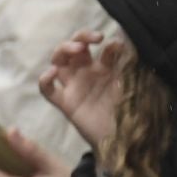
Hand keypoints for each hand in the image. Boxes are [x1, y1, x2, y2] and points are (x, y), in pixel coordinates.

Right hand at [39, 30, 124, 149]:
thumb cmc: (131, 111)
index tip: (114, 42)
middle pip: (73, 48)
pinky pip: (47, 91)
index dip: (102, 40)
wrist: (125, 139)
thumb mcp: (132, 83)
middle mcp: (86, 73)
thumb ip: (126, 63)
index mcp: (104, 67)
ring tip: (77, 48)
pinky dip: (45, 80)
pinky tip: (52, 73)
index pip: (96, 46)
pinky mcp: (66, 103)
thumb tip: (119, 40)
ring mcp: (74, 87)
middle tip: (94, 39)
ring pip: (58, 62)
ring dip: (63, 50)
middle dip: (80, 37)